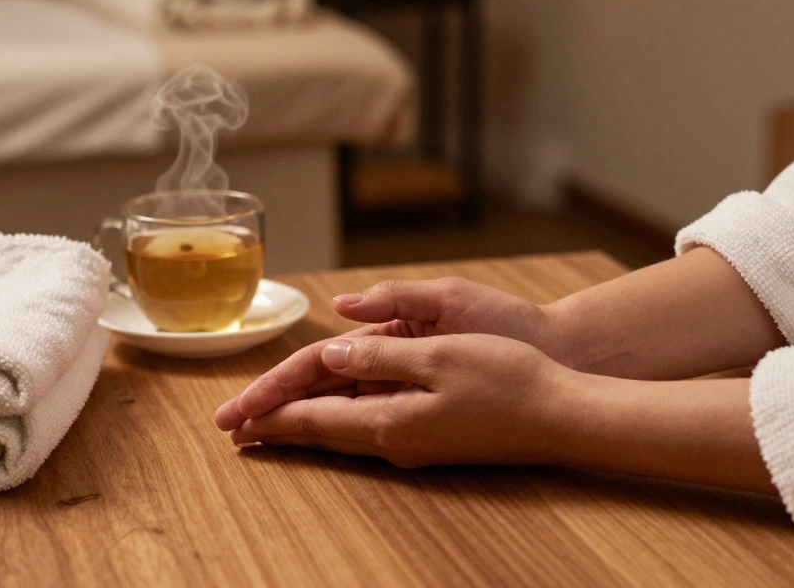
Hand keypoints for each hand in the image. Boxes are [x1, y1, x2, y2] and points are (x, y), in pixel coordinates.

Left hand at [214, 278, 559, 431]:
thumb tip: (333, 351)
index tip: (230, 419)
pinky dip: (337, 417)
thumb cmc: (507, 380)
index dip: (269, 412)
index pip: (311, 417)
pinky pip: (368, 425)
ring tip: (267, 423)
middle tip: (231, 429)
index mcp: (389, 419)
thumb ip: (379, 353)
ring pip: (342, 429)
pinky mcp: (432, 435)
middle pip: (320, 429)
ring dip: (302, 422)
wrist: (563, 416)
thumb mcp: (438, 355)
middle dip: (274, 424)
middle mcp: (394, 439)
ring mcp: (414, 441)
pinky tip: (331, 412)